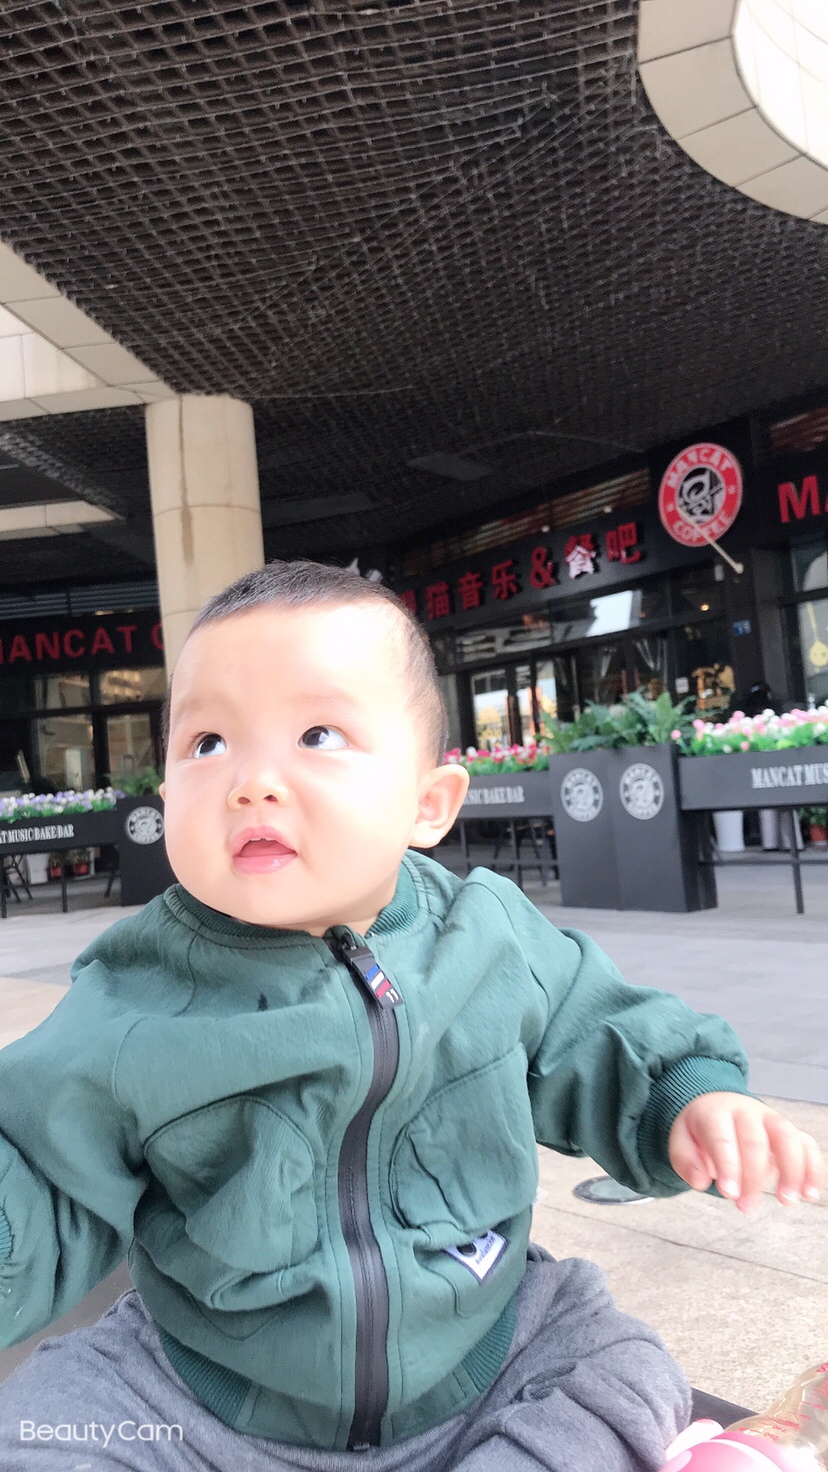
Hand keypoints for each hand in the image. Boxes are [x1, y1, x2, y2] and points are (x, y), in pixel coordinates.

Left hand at [668, 1092, 823, 1212]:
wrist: (717, 1103)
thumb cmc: (699, 1129)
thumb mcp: (680, 1139)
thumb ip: (685, 1160)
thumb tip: (701, 1181)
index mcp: (716, 1112)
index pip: (723, 1138)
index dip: (728, 1166)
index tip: (729, 1194)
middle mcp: (746, 1111)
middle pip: (755, 1141)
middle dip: (753, 1178)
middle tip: (746, 1208)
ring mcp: (770, 1118)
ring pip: (787, 1137)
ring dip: (792, 1171)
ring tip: (788, 1201)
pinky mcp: (788, 1130)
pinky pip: (806, 1144)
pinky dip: (813, 1168)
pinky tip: (810, 1194)